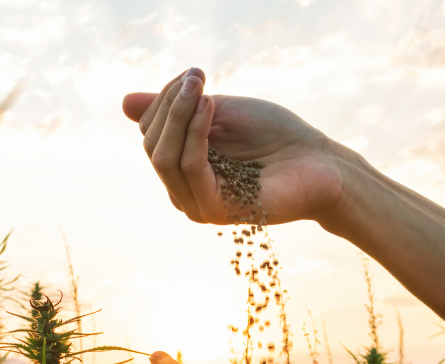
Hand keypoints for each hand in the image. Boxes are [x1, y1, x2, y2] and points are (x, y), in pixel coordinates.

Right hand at [123, 69, 346, 225]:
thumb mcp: (219, 111)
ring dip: (179, 115)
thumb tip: (124, 102)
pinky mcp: (213, 210)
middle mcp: (183, 190)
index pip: (150, 132)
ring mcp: (196, 203)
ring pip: (164, 156)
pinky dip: (195, 133)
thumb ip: (177, 109)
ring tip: (202, 88)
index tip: (194, 73)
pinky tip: (210, 108)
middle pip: (152, 144)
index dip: (165, 98)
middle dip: (170, 104)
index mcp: (182, 167)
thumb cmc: (275, 137)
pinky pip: (190, 167)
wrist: (320, 163)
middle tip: (198, 76)